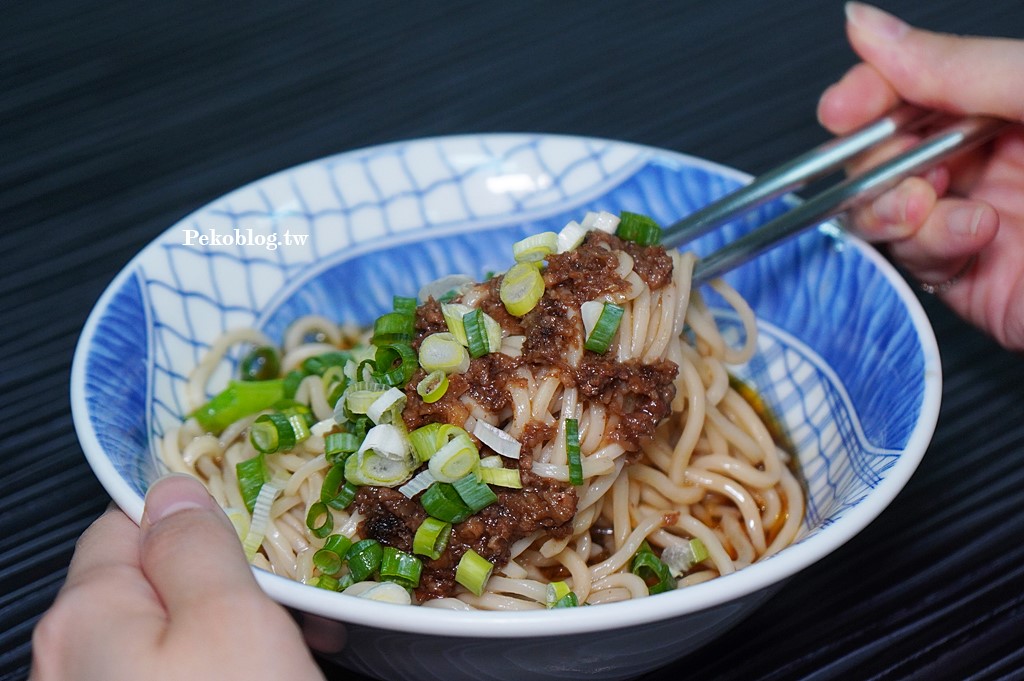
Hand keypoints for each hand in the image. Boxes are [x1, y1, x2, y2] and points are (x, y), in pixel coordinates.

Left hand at [30, 474, 325, 680]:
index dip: (201, 509)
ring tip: (304, 638)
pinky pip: (173, 672)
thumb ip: (196, 544)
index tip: (263, 519)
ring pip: (171, 633)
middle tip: (300, 594)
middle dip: (231, 576)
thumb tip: (172, 488)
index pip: (129, 517)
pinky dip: (221, 665)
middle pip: (154, 580)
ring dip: (237, 625)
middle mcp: (70, 659)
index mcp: (84, 615)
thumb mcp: (230, 619)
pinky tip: (272, 671)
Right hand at [817, 2, 1023, 350]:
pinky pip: (915, 257)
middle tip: (898, 167)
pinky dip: (930, 245)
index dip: (872, 91)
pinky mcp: (972, 276)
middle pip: (889, 147)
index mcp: (1015, 100)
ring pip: (885, 206)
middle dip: (876, 157)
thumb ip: (958, 66)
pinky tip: (974, 237)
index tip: (845, 107)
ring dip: (892, 206)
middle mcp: (994, 156)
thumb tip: (869, 26)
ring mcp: (978, 216)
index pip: (918, 83)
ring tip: (925, 204)